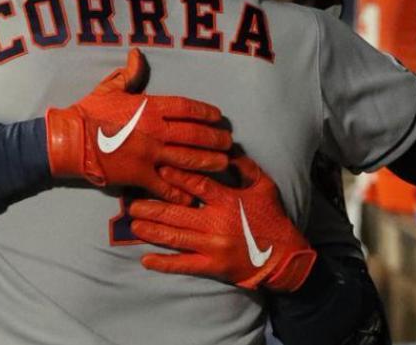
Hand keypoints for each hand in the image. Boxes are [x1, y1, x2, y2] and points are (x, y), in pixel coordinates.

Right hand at [45, 49, 231, 204]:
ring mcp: (149, 155)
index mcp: (149, 108)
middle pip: (194, 135)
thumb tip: (137, 53)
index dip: (206, 112)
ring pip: (188, 160)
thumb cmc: (89, 112)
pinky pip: (166, 186)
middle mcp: (154, 131)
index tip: (218, 117)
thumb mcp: (110, 88)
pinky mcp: (140, 175)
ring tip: (222, 164)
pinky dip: (181, 192)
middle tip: (228, 142)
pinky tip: (194, 195)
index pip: (187, 108)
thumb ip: (129, 73)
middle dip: (215, 139)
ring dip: (208, 163)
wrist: (69, 140)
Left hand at [128, 155, 316, 291]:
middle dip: (151, 207)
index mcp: (228, 201)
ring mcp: (212, 247)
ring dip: (151, 231)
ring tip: (133, 224)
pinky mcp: (212, 267)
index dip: (175, 177)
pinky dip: (163, 263)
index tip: (157, 169)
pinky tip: (146, 260)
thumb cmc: (272, 217)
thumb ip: (245, 167)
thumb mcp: (264, 186)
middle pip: (177, 213)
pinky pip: (183, 265)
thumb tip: (226, 149)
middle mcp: (216, 224)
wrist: (284, 256)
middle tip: (131, 203)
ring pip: (175, 238)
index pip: (196, 186)